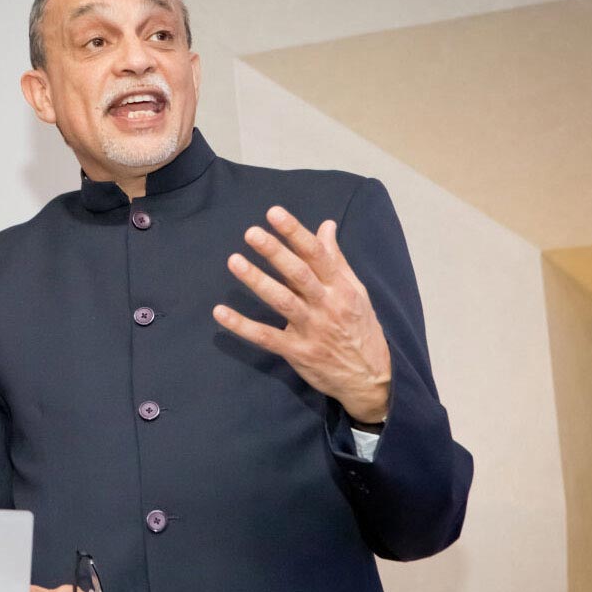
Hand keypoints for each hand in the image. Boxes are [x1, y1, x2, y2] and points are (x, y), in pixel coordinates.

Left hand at [212, 206, 390, 422]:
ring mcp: (312, 330)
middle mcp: (327, 305)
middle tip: (251, 233)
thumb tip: (326, 225)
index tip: (274, 213)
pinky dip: (242, 325)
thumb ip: (336, 258)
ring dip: (257, 280)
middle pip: (299, 274)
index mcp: (341, 287)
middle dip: (275, 252)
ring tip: (234, 261)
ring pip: (283, 301)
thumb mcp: (356, 291)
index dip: (295, 232)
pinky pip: (266, 337)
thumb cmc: (360, 328)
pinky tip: (220, 313)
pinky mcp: (298, 352)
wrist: (371, 378)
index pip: (317, 254)